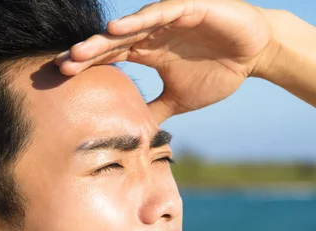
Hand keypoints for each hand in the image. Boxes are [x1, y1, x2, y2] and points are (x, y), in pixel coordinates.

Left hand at [54, 0, 275, 122]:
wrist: (254, 54)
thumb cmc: (218, 72)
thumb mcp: (179, 99)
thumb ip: (155, 110)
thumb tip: (135, 132)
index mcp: (147, 52)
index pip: (110, 58)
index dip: (87, 66)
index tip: (62, 77)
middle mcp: (152, 34)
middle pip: (112, 43)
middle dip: (87, 54)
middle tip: (61, 66)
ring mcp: (168, 19)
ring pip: (130, 27)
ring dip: (104, 39)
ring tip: (80, 51)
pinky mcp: (188, 7)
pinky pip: (159, 13)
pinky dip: (139, 20)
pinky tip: (117, 29)